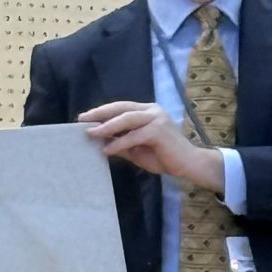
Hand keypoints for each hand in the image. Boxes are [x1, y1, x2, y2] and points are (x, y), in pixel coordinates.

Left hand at [78, 102, 224, 190]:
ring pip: (126, 119)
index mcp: (147, 111)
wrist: (189, 164)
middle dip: (100, 114)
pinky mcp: (159, 131)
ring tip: (91, 133)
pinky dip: (119, 143)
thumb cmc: (164, 157)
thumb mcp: (137, 149)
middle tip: (81, 120)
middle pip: (121, 108)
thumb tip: (100, 141)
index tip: (84, 118)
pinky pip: (134, 136)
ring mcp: (156, 118)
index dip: (102, 111)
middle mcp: (152, 110)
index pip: (121, 107)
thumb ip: (121, 142)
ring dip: (106, 126)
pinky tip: (106, 150)